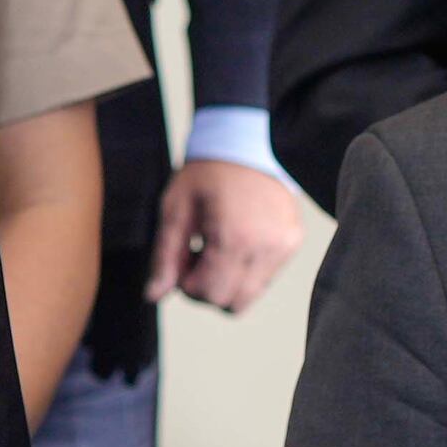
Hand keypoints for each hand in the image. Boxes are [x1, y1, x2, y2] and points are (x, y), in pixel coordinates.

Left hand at [148, 158, 307, 313]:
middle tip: (199, 256)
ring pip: (251, 295)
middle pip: (232, 303)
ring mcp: (284, 245)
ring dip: (228, 283)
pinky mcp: (293, 242)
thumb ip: (165, 256)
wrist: (244, 143)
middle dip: (208, 288)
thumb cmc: (206, 173)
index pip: (210, 294)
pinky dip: (247, 270)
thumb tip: (154, 296)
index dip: (188, 285)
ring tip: (218, 249)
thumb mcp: (175, 210)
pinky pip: (266, 277)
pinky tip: (237, 242)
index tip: (184, 260)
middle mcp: (266, 245)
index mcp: (234, 237)